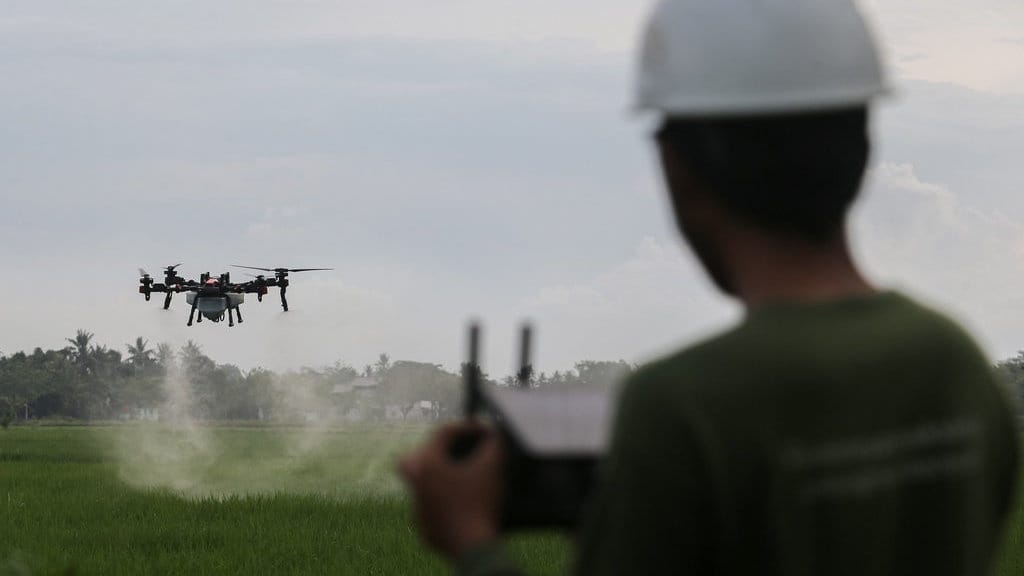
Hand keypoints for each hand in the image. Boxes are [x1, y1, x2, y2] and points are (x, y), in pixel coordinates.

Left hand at [399, 421, 502, 559]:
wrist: (473, 547)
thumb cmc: (480, 502)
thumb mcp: (492, 466)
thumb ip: (494, 443)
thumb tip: (494, 434)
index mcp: (428, 464)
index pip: (443, 433)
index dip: (467, 426)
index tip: (485, 430)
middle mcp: (416, 484)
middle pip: (413, 457)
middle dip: (434, 450)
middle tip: (455, 451)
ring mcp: (418, 508)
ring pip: (421, 485)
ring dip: (438, 478)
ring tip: (462, 479)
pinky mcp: (425, 528)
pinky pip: (430, 508)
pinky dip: (443, 503)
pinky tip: (462, 504)